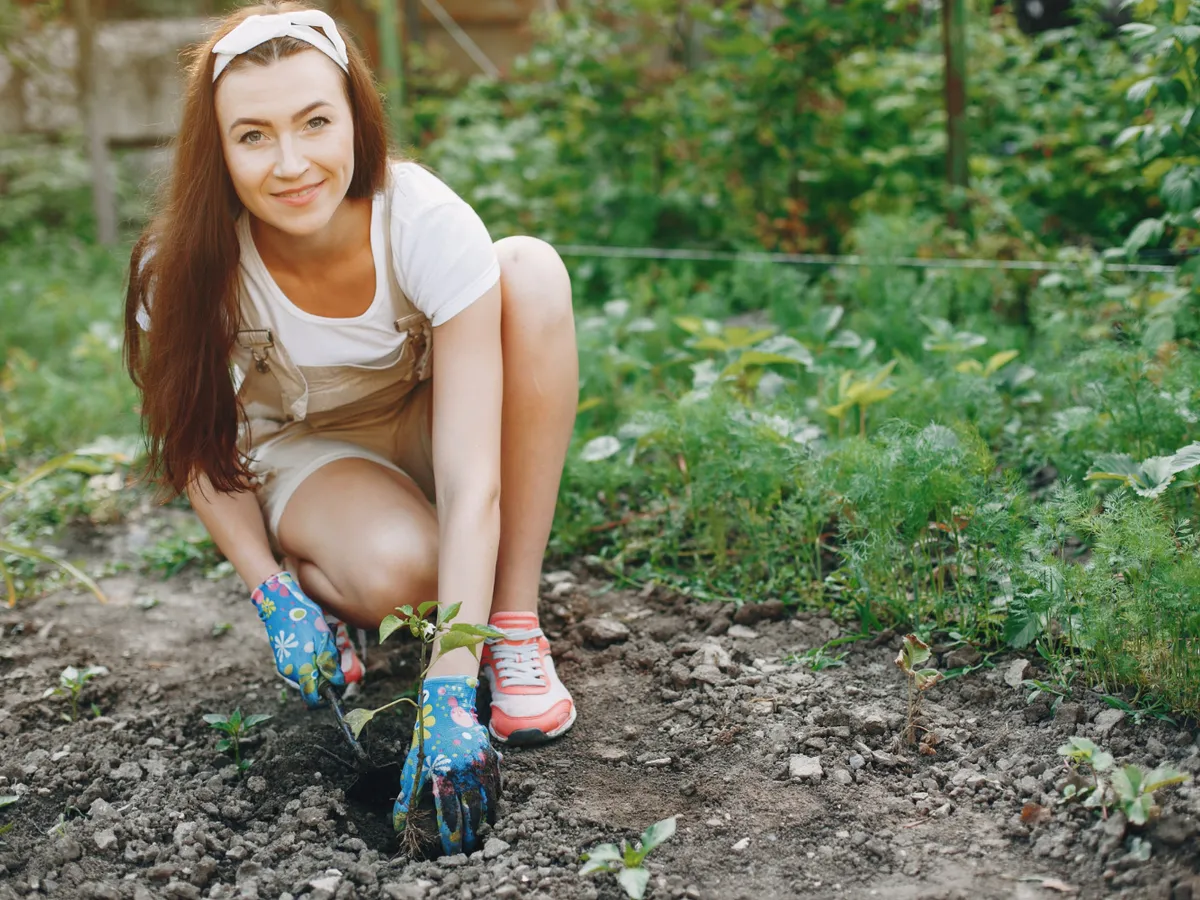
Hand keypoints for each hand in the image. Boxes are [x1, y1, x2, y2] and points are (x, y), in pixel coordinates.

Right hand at [250, 571, 343, 706]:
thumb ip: (329, 663)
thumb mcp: (323, 639)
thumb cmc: (303, 619)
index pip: (313, 697)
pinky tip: (315, 642)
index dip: (326, 694)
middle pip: (313, 684)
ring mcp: (284, 664)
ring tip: (325, 643)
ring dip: (319, 664)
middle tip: (335, 654)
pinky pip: (301, 665)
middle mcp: (290, 672)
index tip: (337, 683)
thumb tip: (337, 681)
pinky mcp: (283, 657)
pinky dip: (311, 658)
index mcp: (301, 670)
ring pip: (308, 673)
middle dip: (326, 675)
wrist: (280, 605)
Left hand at [393, 676, 500, 854]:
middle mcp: (465, 771)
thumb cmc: (426, 742)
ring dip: (484, 823)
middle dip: (469, 835)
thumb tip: (400, 825)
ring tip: (480, 836)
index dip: (450, 837)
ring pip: (487, 802)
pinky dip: (494, 803)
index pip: (449, 815)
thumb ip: (408, 798)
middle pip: (470, 813)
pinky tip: (490, 815)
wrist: (447, 710)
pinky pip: (496, 787)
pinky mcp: (492, 759)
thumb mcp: (413, 769)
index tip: (450, 852)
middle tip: (466, 850)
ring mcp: (482, 765)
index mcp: (444, 775)